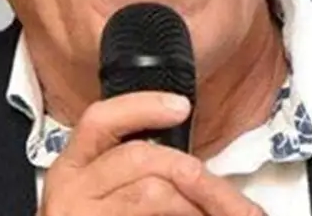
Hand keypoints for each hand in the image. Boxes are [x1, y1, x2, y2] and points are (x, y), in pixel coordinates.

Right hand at [39, 91, 263, 215]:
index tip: (181, 107)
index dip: (142, 107)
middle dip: (198, 173)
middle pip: (141, 156)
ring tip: (220, 215)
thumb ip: (137, 174)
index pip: (100, 120)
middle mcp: (71, 190)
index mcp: (73, 168)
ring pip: (153, 192)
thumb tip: (192, 169)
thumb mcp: (104, 195)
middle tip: (239, 201)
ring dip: (197, 204)